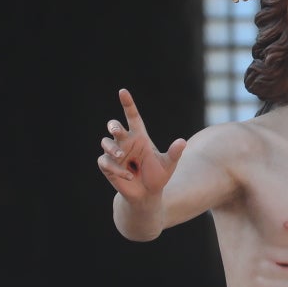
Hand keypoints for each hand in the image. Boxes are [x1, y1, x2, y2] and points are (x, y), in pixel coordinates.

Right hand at [97, 88, 186, 203]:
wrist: (147, 195)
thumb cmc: (158, 176)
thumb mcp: (168, 165)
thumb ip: (174, 153)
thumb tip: (182, 141)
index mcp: (140, 137)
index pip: (132, 116)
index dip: (127, 103)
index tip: (122, 91)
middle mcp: (126, 142)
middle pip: (114, 126)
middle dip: (113, 126)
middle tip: (117, 130)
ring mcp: (115, 154)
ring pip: (106, 142)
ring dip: (113, 149)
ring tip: (123, 157)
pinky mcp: (108, 166)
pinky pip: (105, 162)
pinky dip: (116, 169)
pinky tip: (129, 176)